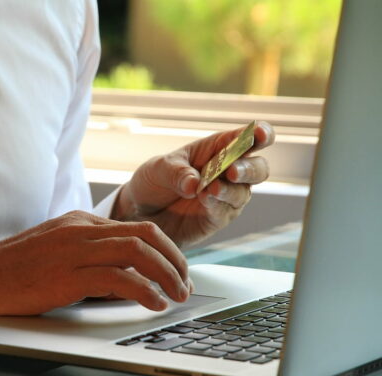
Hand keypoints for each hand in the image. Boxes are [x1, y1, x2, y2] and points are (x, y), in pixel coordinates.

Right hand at [0, 211, 192, 323]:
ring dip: (167, 274)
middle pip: (145, 235)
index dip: (165, 250)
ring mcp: (74, 250)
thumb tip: (123, 277)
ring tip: (177, 295)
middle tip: (185, 283)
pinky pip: (118, 278)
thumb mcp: (55, 252)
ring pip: (137, 252)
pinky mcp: (67, 275)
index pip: (136, 228)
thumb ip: (88, 256)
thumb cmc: (13, 270)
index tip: (176, 271)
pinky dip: (144, 291)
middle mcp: (80, 230)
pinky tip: (154, 303)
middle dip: (174, 260)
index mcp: (79, 221)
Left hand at [112, 121, 274, 246]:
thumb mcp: (158, 169)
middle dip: (250, 168)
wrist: (139, 212)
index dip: (260, 133)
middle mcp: (228, 171)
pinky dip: (217, 206)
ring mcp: (226, 197)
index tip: (260, 134)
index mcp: (218, 148)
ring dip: (230, 190)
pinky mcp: (218, 218)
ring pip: (244, 192)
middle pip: (258, 168)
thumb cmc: (153, 181)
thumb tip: (195, 184)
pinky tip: (205, 200)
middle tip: (232, 171)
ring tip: (212, 189)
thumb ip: (177, 173)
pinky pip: (226, 211)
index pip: (247, 138)